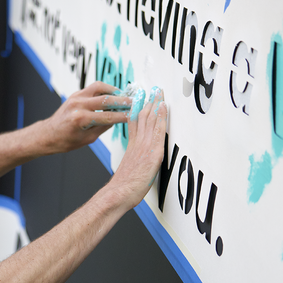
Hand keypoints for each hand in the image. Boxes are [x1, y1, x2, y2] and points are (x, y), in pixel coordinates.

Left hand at [38, 81, 131, 153]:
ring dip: (114, 91)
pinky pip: (93, 88)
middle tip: (134, 102)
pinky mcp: (76, 94)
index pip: (108, 116)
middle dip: (122, 101)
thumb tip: (118, 118)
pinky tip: (112, 95)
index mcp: (80, 119)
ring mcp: (76, 97)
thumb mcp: (88, 139)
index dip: (123, 116)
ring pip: (100, 87)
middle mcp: (78, 105)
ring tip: (123, 97)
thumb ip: (104, 127)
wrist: (48, 134)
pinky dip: (104, 90)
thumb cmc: (65, 140)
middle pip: (106, 99)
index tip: (133, 115)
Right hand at [111, 87, 167, 205]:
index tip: (142, 98)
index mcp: (132, 146)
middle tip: (153, 89)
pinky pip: (158, 130)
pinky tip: (163, 107)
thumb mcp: (126, 168)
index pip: (135, 122)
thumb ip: (132, 159)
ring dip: (155, 104)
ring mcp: (145, 146)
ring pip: (150, 120)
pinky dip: (161, 117)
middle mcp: (138, 143)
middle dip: (148, 102)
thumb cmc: (123, 187)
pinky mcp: (153, 152)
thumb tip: (136, 159)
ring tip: (159, 92)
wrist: (119, 193)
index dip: (139, 109)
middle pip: (143, 117)